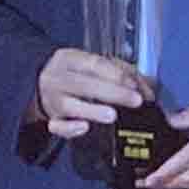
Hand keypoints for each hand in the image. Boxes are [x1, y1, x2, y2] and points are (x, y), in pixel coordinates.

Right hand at [33, 45, 154, 139]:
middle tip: (135, 101)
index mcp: (69, 59)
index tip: (134, 85)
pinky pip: (57, 126)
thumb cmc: (76, 74)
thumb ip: (122, 73)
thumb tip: (147, 88)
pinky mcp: (51, 120)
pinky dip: (70, 128)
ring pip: (69, 105)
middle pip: (84, 84)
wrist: (42, 85)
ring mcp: (52, 100)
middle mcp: (58, 78)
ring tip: (112, 116)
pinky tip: (84, 127)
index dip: (116, 74)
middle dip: (112, 93)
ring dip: (92, 110)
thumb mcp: (93, 65)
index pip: (93, 64)